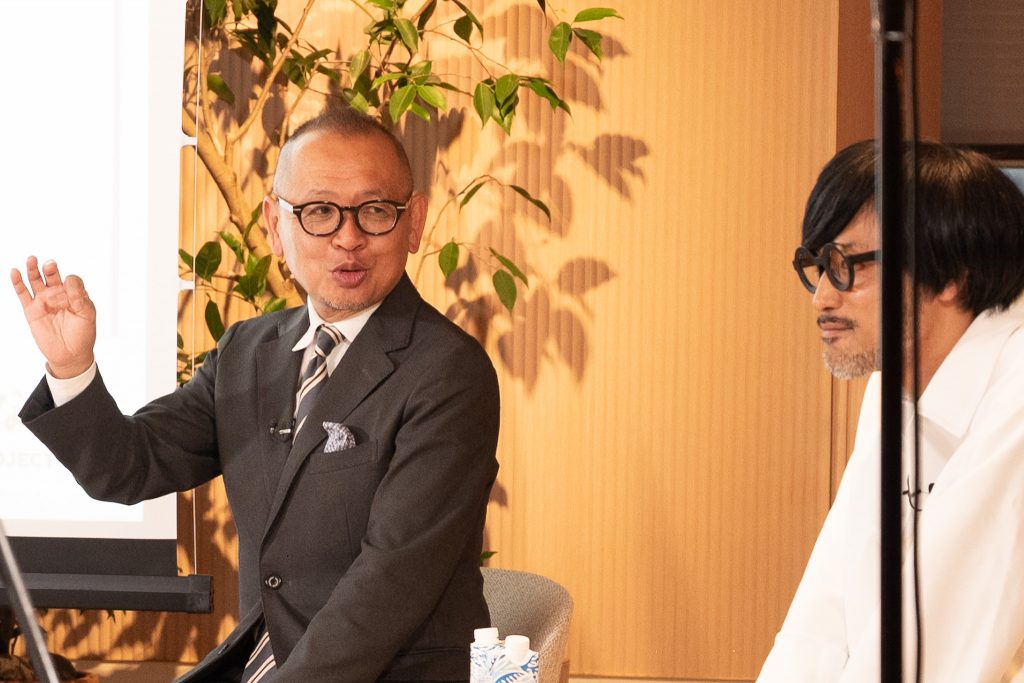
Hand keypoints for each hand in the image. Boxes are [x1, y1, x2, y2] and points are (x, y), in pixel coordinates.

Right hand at [11, 256, 96, 378]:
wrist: (71, 354)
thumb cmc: (82, 334)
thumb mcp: (87, 315)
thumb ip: (80, 298)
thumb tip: (70, 280)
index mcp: (74, 294)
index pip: (71, 281)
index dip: (71, 286)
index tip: (74, 300)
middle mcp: (58, 294)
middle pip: (52, 276)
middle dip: (51, 269)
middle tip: (50, 264)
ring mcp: (44, 301)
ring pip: (36, 281)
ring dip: (33, 270)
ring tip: (32, 259)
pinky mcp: (31, 310)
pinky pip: (22, 294)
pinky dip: (17, 282)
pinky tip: (15, 272)